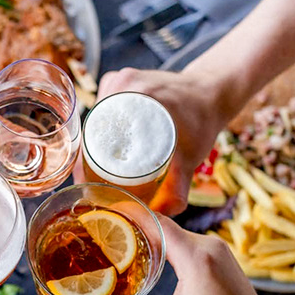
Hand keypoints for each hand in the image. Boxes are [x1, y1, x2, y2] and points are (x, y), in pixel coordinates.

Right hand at [79, 219, 279, 294]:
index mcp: (196, 258)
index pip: (155, 221)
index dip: (125, 214)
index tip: (99, 210)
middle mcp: (208, 246)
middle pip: (160, 223)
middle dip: (128, 224)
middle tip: (95, 230)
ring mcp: (215, 250)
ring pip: (172, 232)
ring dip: (144, 234)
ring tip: (111, 240)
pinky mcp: (217, 257)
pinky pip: (182, 241)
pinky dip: (160, 244)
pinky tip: (139, 254)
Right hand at [80, 67, 230, 214]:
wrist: (212, 91)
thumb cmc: (202, 120)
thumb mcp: (191, 155)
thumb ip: (179, 187)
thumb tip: (163, 214)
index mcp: (131, 92)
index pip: (92, 134)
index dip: (83, 165)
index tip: (87, 186)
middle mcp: (120, 83)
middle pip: (88, 129)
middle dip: (84, 160)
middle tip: (91, 187)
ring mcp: (117, 80)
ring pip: (90, 122)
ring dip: (88, 147)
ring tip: (92, 175)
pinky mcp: (117, 82)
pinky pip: (99, 112)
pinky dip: (96, 133)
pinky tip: (99, 153)